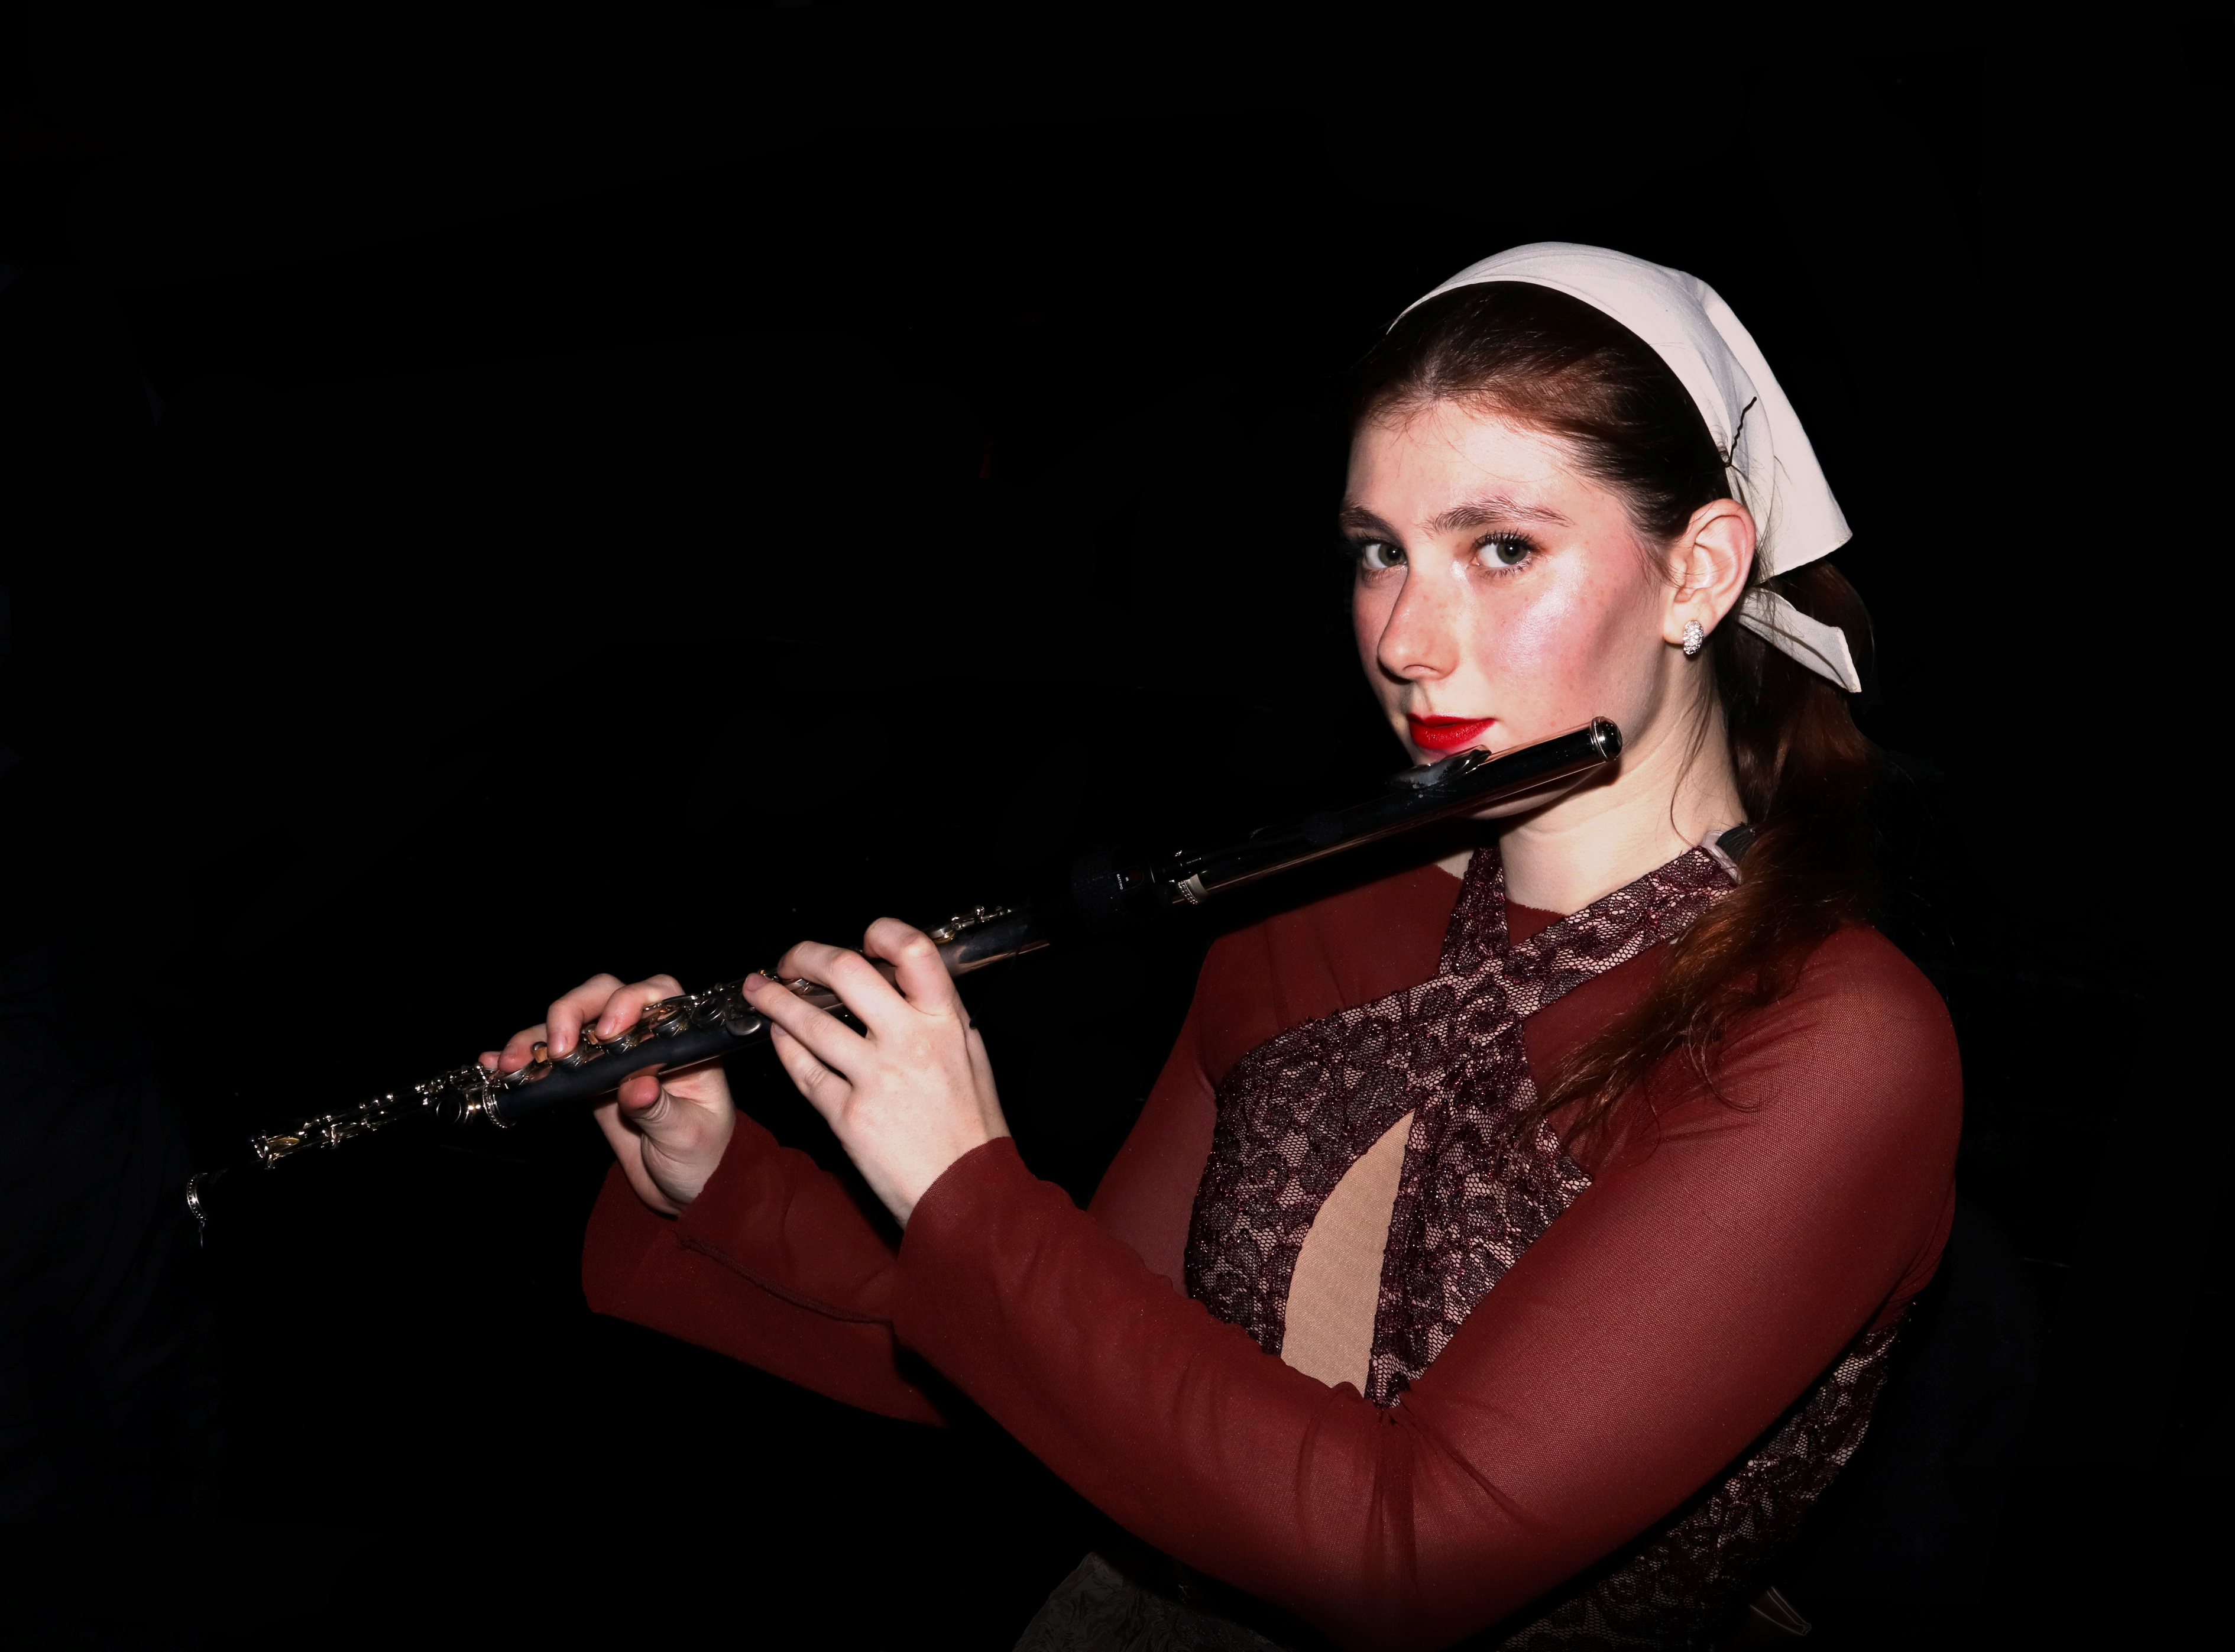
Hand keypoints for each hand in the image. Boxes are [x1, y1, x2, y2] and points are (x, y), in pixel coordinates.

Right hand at [482, 972, 735, 1215]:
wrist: (686, 1187)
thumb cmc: (703, 1154)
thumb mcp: (688, 1135)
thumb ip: (662, 1110)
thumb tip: (637, 1085)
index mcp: (682, 1041)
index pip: (657, 995)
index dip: (629, 1000)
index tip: (610, 1031)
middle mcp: (645, 1039)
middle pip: (604, 996)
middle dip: (573, 1011)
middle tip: (558, 1049)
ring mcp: (611, 1057)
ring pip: (571, 1024)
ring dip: (537, 1036)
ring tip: (513, 1062)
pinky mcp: (586, 1080)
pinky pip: (551, 1060)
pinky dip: (524, 1057)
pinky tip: (497, 1065)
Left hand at [743, 918, 1007, 1224]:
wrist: (966, 1195)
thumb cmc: (972, 1130)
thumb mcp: (971, 1059)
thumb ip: (939, 1019)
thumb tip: (905, 985)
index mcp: (945, 1023)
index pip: (914, 950)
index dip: (882, 933)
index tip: (861, 938)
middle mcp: (910, 1042)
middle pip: (846, 972)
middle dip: (806, 957)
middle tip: (790, 961)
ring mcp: (875, 1078)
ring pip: (810, 1022)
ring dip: (776, 1001)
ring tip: (758, 990)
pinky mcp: (847, 1116)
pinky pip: (804, 1071)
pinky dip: (785, 1048)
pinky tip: (777, 1036)